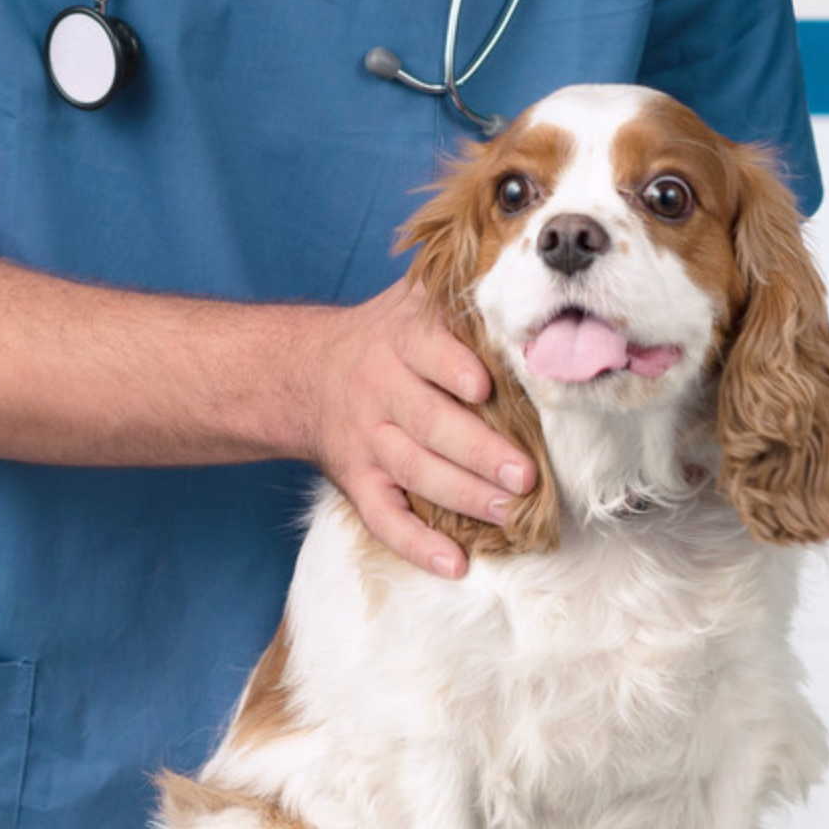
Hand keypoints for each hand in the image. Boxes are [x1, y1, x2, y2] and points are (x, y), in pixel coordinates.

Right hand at [306, 279, 534, 578]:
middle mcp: (380, 391)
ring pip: (414, 472)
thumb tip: (525, 264)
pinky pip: (382, 517)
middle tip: (525, 476)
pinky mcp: (357, 479)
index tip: (485, 389)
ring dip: (463, 497)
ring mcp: (366, 439)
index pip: (426, 352)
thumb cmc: (384, 336)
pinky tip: (453, 563)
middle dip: (478, 452)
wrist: (302, 372)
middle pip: (429, 424)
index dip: (454, 370)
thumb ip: (457, 288)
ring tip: (510, 514)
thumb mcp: (410, 300)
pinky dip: (416, 544)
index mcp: (399, 342)